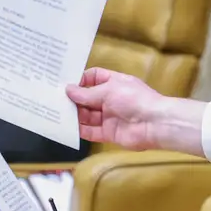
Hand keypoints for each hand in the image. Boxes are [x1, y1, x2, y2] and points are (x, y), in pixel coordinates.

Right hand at [65, 68, 205, 154]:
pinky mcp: (109, 133)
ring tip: (57, 113)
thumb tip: (69, 90)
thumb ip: (87, 93)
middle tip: (55, 100)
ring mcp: (110, 116)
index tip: (65, 83)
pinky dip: (79, 130)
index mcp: (115, 83)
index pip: (94, 77)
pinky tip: (67, 128)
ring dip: (74, 115)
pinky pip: (91, 131)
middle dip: (74, 99)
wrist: (155, 124)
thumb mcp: (109, 91)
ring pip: (87, 115)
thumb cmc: (137, 100)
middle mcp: (112, 99)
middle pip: (88, 98)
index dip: (80, 80)